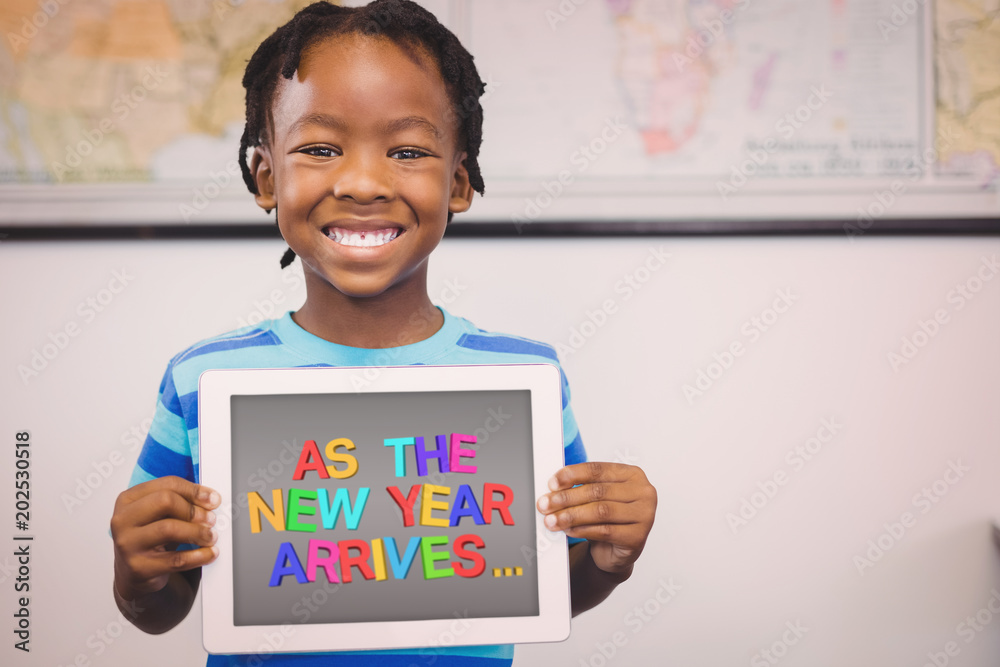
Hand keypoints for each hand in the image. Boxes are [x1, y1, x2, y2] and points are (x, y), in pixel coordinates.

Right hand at [111, 476, 220, 599]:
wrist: (132, 572)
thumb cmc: (150, 537)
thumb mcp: (158, 515)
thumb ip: (179, 502)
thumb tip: (211, 500)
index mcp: (128, 499)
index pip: (167, 484)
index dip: (194, 490)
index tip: (213, 499)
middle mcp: (123, 519)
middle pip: (165, 501)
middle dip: (193, 510)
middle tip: (211, 519)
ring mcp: (127, 544)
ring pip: (169, 529)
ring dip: (198, 532)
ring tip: (211, 536)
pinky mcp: (138, 567)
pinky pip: (175, 559)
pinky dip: (198, 556)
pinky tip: (209, 553)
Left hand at [536, 462, 655, 574]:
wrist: (616, 550)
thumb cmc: (607, 518)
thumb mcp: (596, 498)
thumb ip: (581, 488)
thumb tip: (553, 488)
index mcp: (632, 474)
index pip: (598, 470)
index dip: (572, 475)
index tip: (552, 483)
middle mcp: (643, 492)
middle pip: (598, 491)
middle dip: (567, 498)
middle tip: (545, 504)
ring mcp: (645, 515)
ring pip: (600, 511)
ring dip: (571, 516)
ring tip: (552, 520)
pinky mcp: (638, 537)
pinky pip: (605, 531)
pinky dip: (582, 530)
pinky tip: (568, 530)